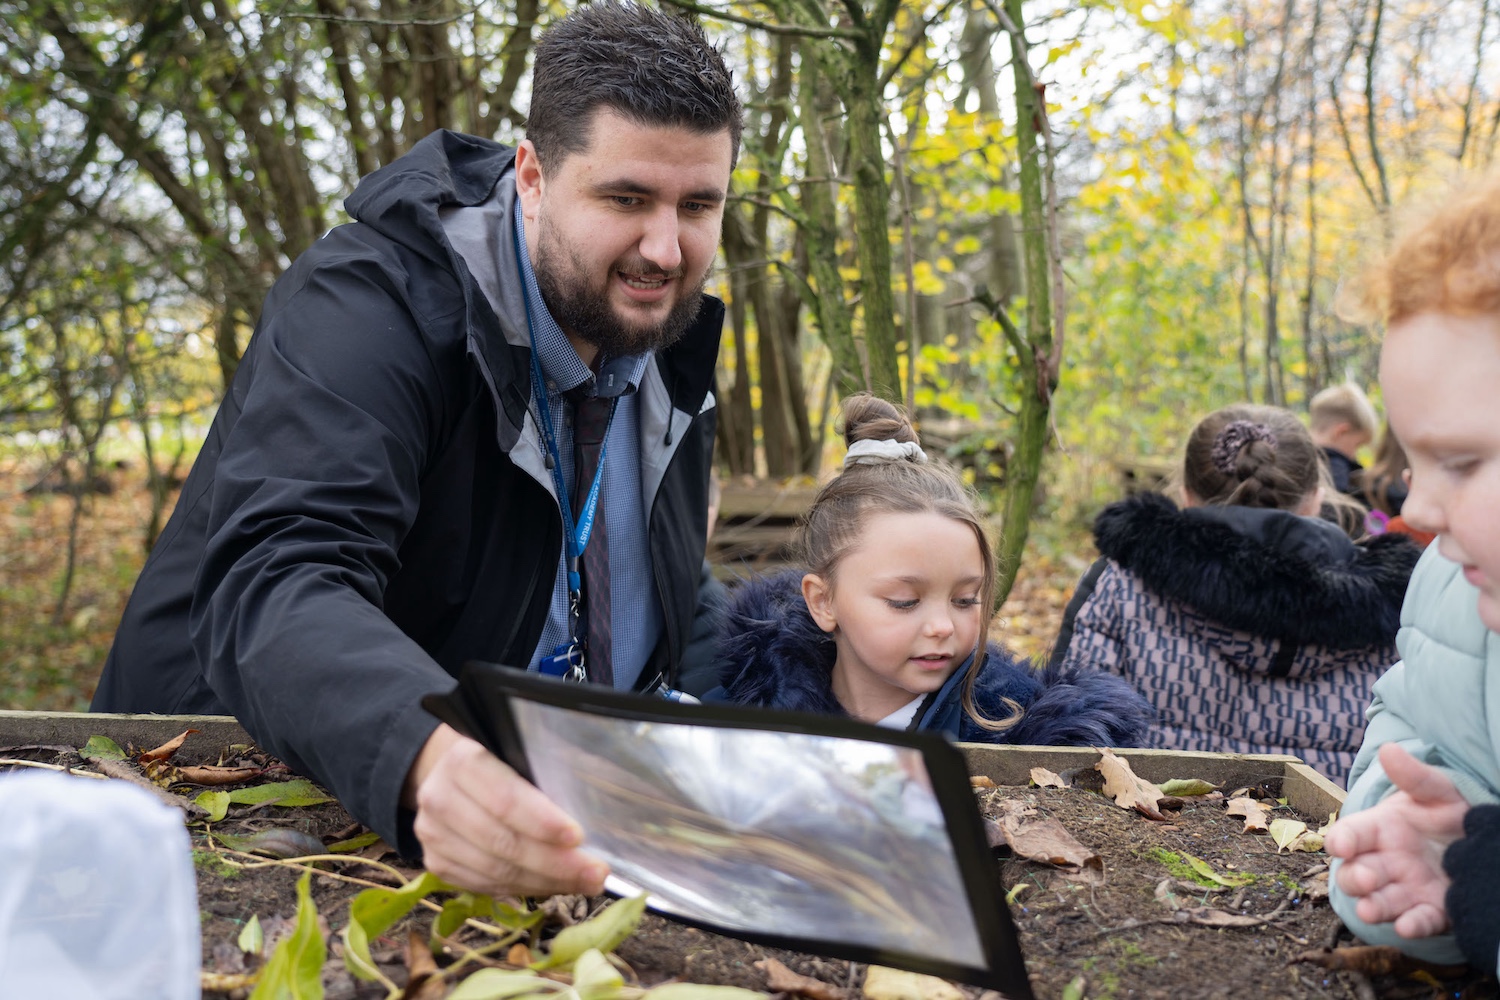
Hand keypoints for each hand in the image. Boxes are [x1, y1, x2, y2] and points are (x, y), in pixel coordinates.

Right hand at [407, 724, 608, 896]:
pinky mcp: (435, 862)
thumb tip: (600, 808)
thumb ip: (549, 775)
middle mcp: (440, 798)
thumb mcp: (520, 752)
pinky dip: (523, 890)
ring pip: (494, 871)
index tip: (579, 838)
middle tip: (596, 873)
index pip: (506, 799)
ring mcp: (432, 835)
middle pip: (502, 842)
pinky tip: (554, 887)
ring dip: (545, 882)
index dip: (543, 823)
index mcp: (463, 761)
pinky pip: (484, 886)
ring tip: (584, 883)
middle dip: (555, 863)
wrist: (448, 773)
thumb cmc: (499, 760)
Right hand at [1325, 743, 1469, 937]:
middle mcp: (1385, 862)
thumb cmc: (1448, 812)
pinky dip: (1411, 926)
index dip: (1341, 840)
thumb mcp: (1437, 791)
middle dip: (1355, 878)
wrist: (1479, 841)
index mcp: (1379, 830)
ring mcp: (1406, 888)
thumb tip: (1389, 749)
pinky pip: (1419, 921)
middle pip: (1356, 873)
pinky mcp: (1432, 910)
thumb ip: (1414, 777)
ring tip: (1370, 910)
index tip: (1339, 845)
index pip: (1350, 834)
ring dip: (1373, 907)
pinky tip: (1407, 928)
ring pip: (1380, 901)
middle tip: (1366, 878)